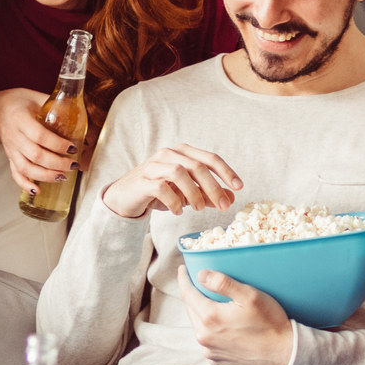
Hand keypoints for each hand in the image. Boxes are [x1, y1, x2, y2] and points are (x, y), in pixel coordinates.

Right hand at [0, 88, 81, 194]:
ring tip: (62, 177)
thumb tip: (81, 113)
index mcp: (20, 118)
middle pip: (35, 155)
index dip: (57, 144)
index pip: (39, 135)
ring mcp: (10, 149)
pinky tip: (37, 191)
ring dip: (45, 176)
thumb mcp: (36, 97)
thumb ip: (56, 105)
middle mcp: (14, 136)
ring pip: (26, 167)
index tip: (72, 148)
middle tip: (73, 165)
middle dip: (56, 163)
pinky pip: (15, 173)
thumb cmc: (19, 102)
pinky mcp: (9, 157)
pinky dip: (25, 184)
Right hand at [101, 145, 241, 218]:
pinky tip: (178, 211)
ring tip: (199, 209)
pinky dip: (174, 200)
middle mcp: (169, 154)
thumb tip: (231, 198)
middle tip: (223, 207)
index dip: (226, 172)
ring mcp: (154, 165)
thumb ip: (207, 194)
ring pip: (180, 172)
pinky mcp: (143, 180)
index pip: (209, 158)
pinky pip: (162, 187)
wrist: (125, 197)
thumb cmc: (158, 192)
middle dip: (213, 187)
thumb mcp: (186, 193)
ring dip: (194, 193)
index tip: (239, 187)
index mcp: (182, 153)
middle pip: (197, 166)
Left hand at [178, 267, 293, 364]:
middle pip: (190, 309)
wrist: (284, 355)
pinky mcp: (217, 360)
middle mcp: (204, 337)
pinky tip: (220, 324)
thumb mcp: (250, 296)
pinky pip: (207, 340)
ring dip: (200, 312)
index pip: (187, 293)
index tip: (183, 269)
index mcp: (210, 318)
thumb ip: (223, 283)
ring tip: (208, 301)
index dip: (184, 279)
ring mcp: (210, 351)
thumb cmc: (270, 324)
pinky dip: (209, 329)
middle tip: (196, 282)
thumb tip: (200, 274)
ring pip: (197, 325)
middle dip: (191, 294)